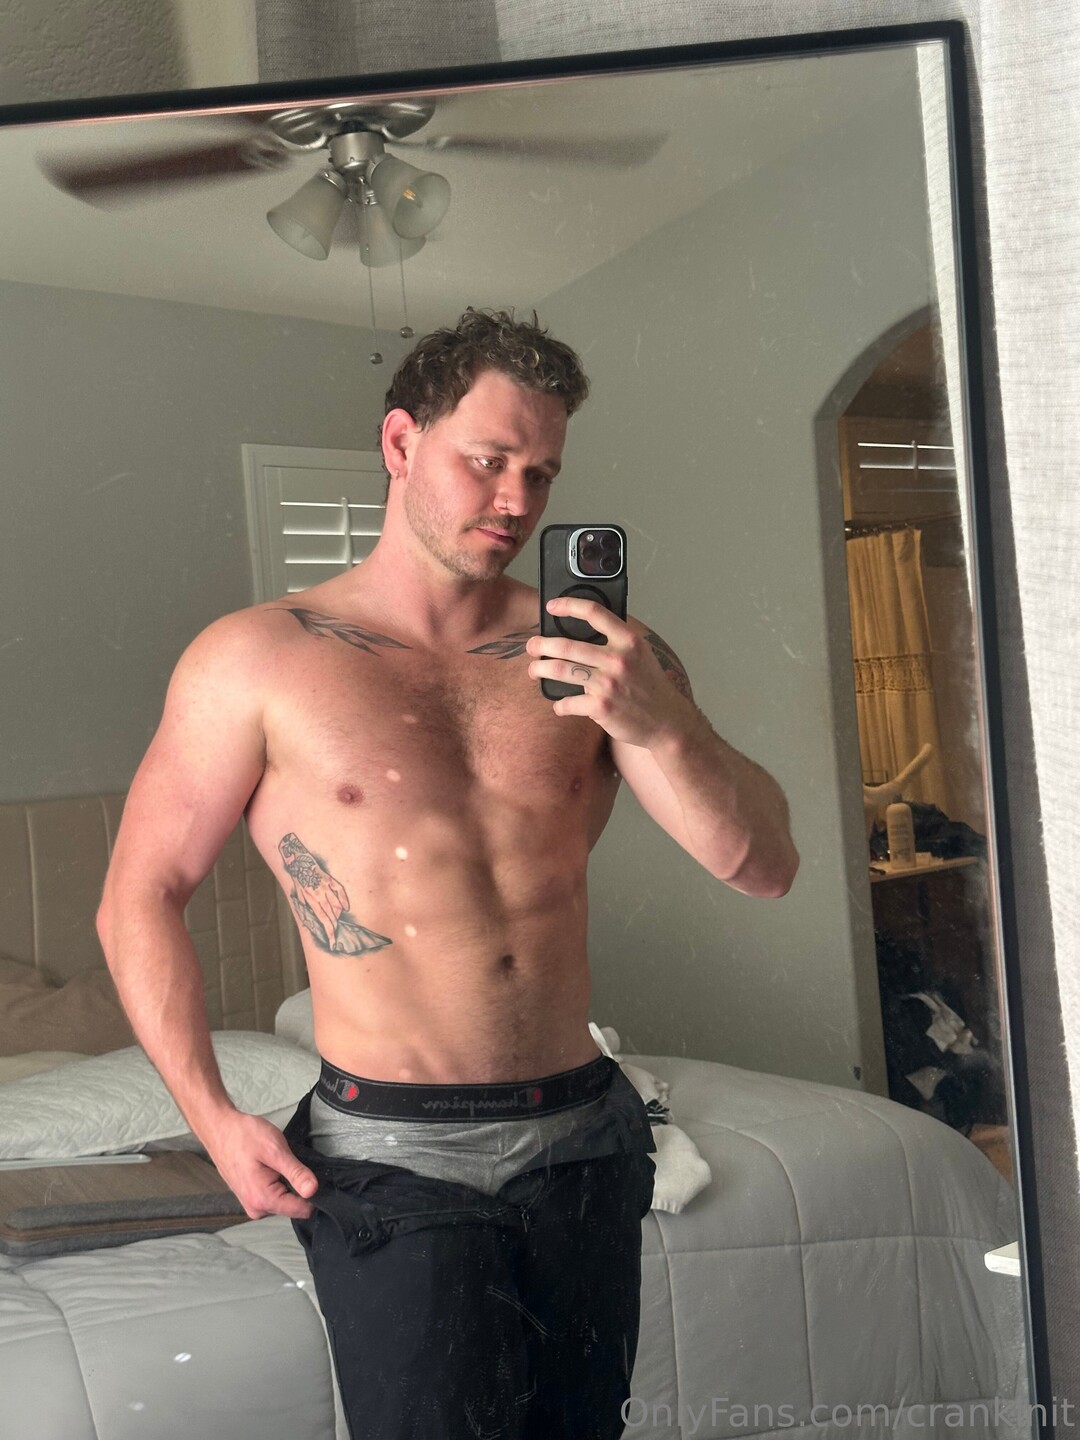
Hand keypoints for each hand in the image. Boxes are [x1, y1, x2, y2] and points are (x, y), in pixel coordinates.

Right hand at [202, 1109, 318, 1220]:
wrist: (220, 1129)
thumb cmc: (243, 1136)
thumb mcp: (275, 1150)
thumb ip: (296, 1173)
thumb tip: (314, 1190)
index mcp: (263, 1200)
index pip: (303, 1210)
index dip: (313, 1192)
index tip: (309, 1173)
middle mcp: (257, 1208)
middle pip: (294, 1205)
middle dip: (297, 1184)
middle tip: (287, 1162)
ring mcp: (253, 1204)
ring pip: (285, 1199)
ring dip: (286, 1181)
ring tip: (276, 1162)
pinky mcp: (251, 1197)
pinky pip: (274, 1195)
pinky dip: (278, 1181)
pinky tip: (270, 1166)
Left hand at [279, 833, 347, 948]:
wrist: (297, 859)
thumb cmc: (297, 877)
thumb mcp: (298, 894)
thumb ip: (306, 905)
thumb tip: (311, 917)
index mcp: (310, 901)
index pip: (324, 920)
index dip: (329, 933)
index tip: (333, 943)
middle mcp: (319, 895)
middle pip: (331, 916)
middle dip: (334, 929)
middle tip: (336, 937)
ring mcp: (326, 887)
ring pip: (336, 906)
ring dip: (338, 915)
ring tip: (337, 922)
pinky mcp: (330, 879)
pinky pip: (340, 891)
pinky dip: (344, 900)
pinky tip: (346, 908)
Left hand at [526, 598, 693, 747]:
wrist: (667, 721)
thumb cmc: (651, 687)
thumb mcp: (641, 655)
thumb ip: (617, 641)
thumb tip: (583, 631)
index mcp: (629, 641)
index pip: (595, 613)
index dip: (569, 605)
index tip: (552, 606)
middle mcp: (618, 660)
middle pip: (567, 645)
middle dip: (541, 644)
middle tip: (532, 646)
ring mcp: (608, 684)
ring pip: (560, 670)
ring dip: (539, 669)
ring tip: (534, 670)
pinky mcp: (601, 708)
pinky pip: (568, 703)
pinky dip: (560, 705)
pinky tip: (559, 706)